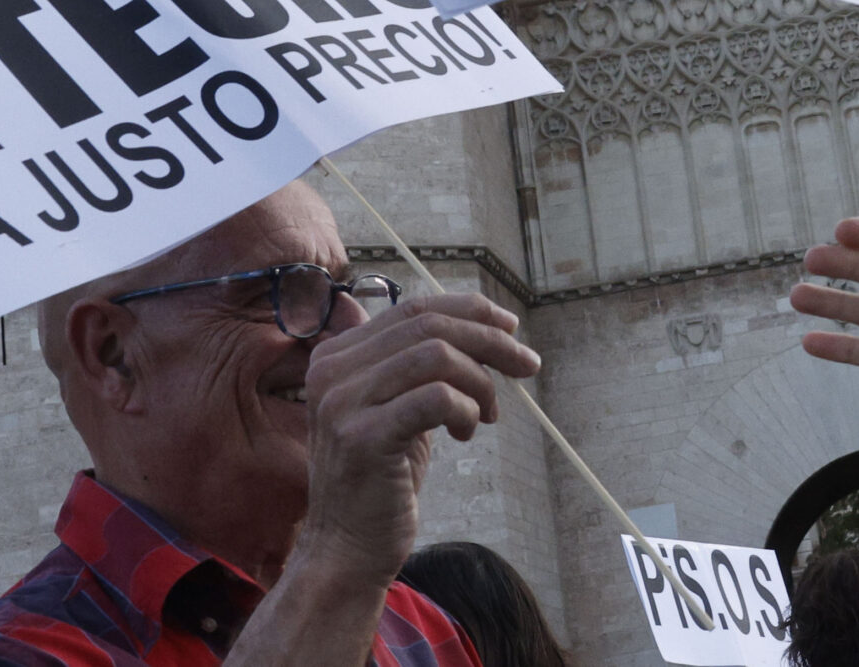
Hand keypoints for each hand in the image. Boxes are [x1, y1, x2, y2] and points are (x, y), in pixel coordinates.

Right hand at [292, 293, 541, 583]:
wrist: (346, 549)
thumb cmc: (382, 478)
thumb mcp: (397, 408)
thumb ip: (420, 366)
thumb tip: (485, 325)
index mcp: (337, 356)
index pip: (414, 308)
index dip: (469, 310)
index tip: (511, 326)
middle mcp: (331, 371)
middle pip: (429, 326)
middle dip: (490, 341)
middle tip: (527, 364)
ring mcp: (343, 402)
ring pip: (437, 356)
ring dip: (480, 382)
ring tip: (486, 414)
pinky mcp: (364, 437)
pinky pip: (437, 398)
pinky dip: (466, 409)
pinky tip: (466, 432)